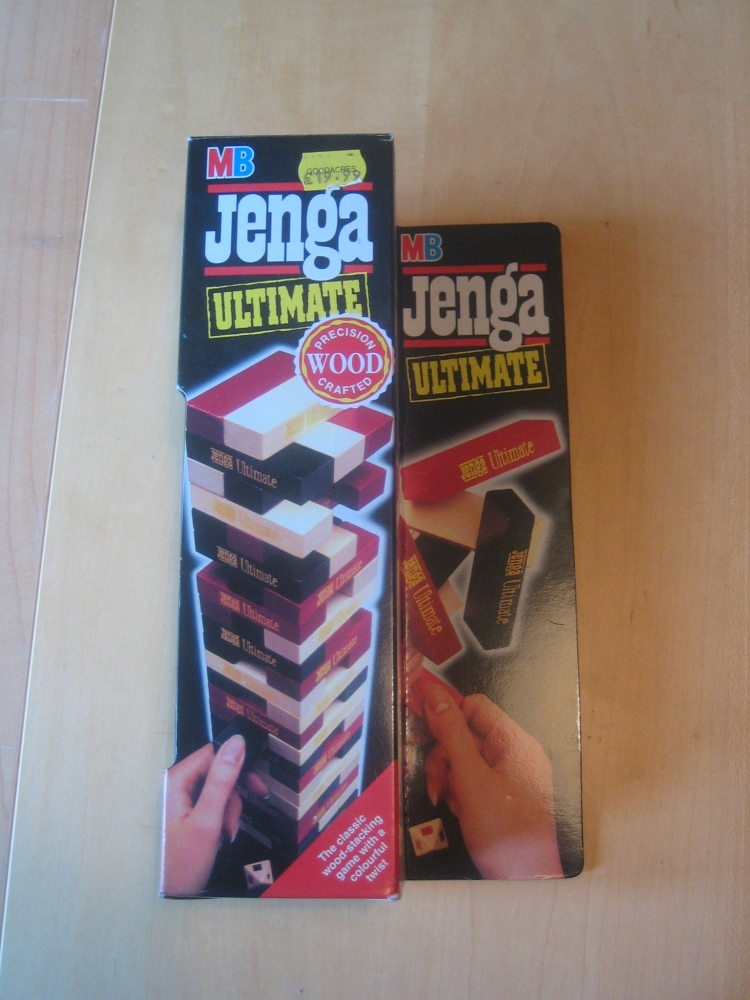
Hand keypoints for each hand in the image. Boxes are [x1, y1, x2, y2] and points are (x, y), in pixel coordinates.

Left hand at [161, 736, 246, 895]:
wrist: (174, 896)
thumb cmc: (184, 863)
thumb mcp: (208, 820)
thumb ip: (222, 781)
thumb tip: (237, 743)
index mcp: (176, 781)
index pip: (212, 754)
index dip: (236, 762)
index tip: (255, 780)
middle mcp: (178, 786)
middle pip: (217, 770)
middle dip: (236, 790)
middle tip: (256, 797)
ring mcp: (183, 801)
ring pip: (219, 789)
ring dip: (231, 808)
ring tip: (228, 831)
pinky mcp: (190, 813)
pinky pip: (215, 804)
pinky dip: (224, 817)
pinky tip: (224, 834)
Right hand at [422, 685, 562, 879]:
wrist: (527, 882)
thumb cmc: (504, 831)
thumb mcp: (471, 779)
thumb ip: (451, 734)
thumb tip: (434, 694)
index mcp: (514, 742)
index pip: (475, 707)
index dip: (447, 715)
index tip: (422, 731)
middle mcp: (514, 755)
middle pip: (467, 736)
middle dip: (445, 758)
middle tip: (437, 786)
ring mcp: (510, 777)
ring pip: (466, 761)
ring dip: (450, 779)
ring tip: (449, 803)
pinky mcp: (503, 798)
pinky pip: (474, 782)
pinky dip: (461, 794)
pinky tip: (461, 812)